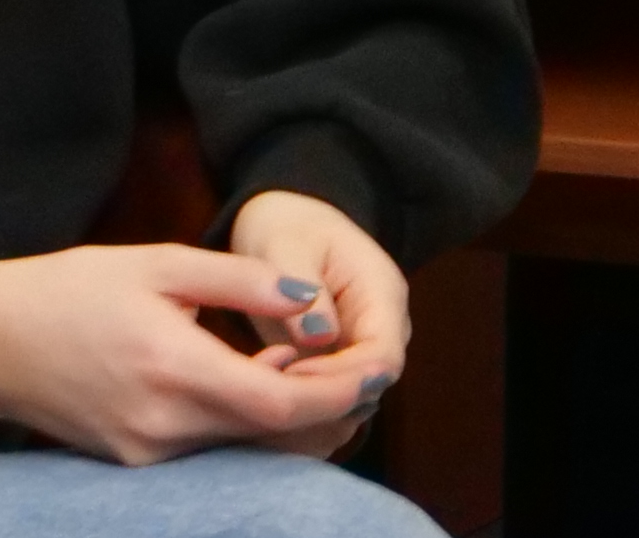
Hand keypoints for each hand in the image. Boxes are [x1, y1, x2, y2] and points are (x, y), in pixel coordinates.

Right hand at [0, 235, 381, 465]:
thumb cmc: (70, 290)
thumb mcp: (161, 263)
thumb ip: (243, 283)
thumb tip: (314, 302)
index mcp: (171, 370)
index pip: (278, 407)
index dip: (337, 392)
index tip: (375, 367)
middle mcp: (160, 427)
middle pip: (271, 439)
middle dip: (327, 408)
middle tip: (361, 366)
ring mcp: (144, 453)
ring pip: (245, 450)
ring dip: (291, 418)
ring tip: (318, 368)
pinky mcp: (133, 459)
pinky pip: (212, 451)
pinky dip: (249, 425)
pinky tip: (264, 383)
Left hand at [221, 190, 411, 457]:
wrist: (288, 226)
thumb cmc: (286, 228)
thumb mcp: (288, 245)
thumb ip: (304, 287)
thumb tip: (319, 337)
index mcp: (382, 293)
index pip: (383, 356)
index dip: (342, 378)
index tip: (288, 377)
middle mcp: (382, 328)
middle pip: (369, 387)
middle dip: (322, 401)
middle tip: (263, 399)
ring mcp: (361, 349)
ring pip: (350, 402)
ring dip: (307, 412)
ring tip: (255, 406)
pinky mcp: (337, 365)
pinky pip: (327, 401)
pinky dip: (296, 411)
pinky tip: (257, 409)